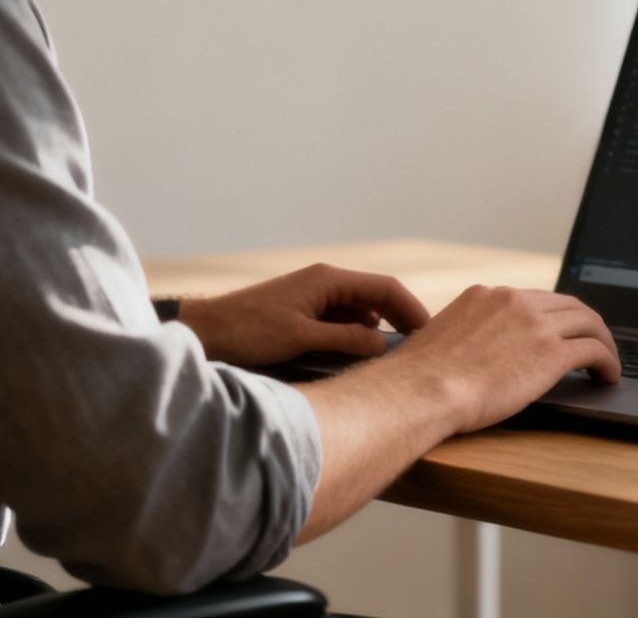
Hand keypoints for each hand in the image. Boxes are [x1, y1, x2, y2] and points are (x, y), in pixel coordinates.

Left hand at [174, 264, 429, 367]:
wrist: (207, 332)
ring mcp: (315, 297)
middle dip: (400, 320)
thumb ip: (345, 339)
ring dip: (378, 330)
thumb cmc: (248, 332)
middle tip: (421, 349)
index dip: (412, 310)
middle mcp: (325, 282)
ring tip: (396, 357)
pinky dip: (357, 335)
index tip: (431, 334)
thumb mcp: (301, 338)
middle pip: (377, 297)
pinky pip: (342, 321)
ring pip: (360, 311)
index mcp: (328, 280)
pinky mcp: (305, 313)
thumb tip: (383, 344)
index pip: (386, 287)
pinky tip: (363, 357)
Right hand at [379, 285, 620, 434]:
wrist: (422, 391)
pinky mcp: (551, 354)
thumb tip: (463, 354)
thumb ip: (460, 337)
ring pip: (588, 323)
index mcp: (486, 296)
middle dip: (585, 324)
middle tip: (594, 343)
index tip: (561, 330)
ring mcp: (535, 325)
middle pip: (568, 305)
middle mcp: (514, 301)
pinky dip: (608, 361)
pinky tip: (608, 376)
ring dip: (604, 342)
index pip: (534, 299)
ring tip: (608, 361)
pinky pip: (594, 350)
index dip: (554, 316)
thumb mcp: (438, 339)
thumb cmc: (420, 378)